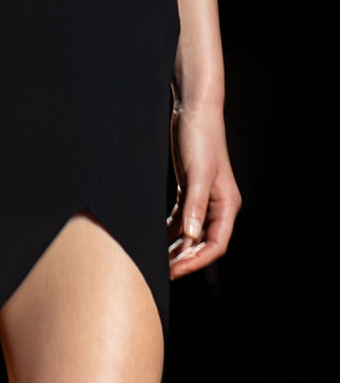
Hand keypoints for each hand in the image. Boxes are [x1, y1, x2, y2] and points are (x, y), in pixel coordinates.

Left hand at [169, 101, 240, 278]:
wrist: (193, 111)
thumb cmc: (200, 138)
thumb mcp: (197, 172)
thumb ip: (194, 205)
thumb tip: (190, 235)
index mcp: (227, 204)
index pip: (215, 244)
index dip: (196, 260)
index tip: (174, 270)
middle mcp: (218, 205)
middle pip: (203, 242)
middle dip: (184, 258)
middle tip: (161, 270)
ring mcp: (204, 198)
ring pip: (191, 232)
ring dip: (176, 247)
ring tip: (156, 259)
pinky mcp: (190, 190)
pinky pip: (181, 219)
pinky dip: (170, 230)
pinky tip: (156, 237)